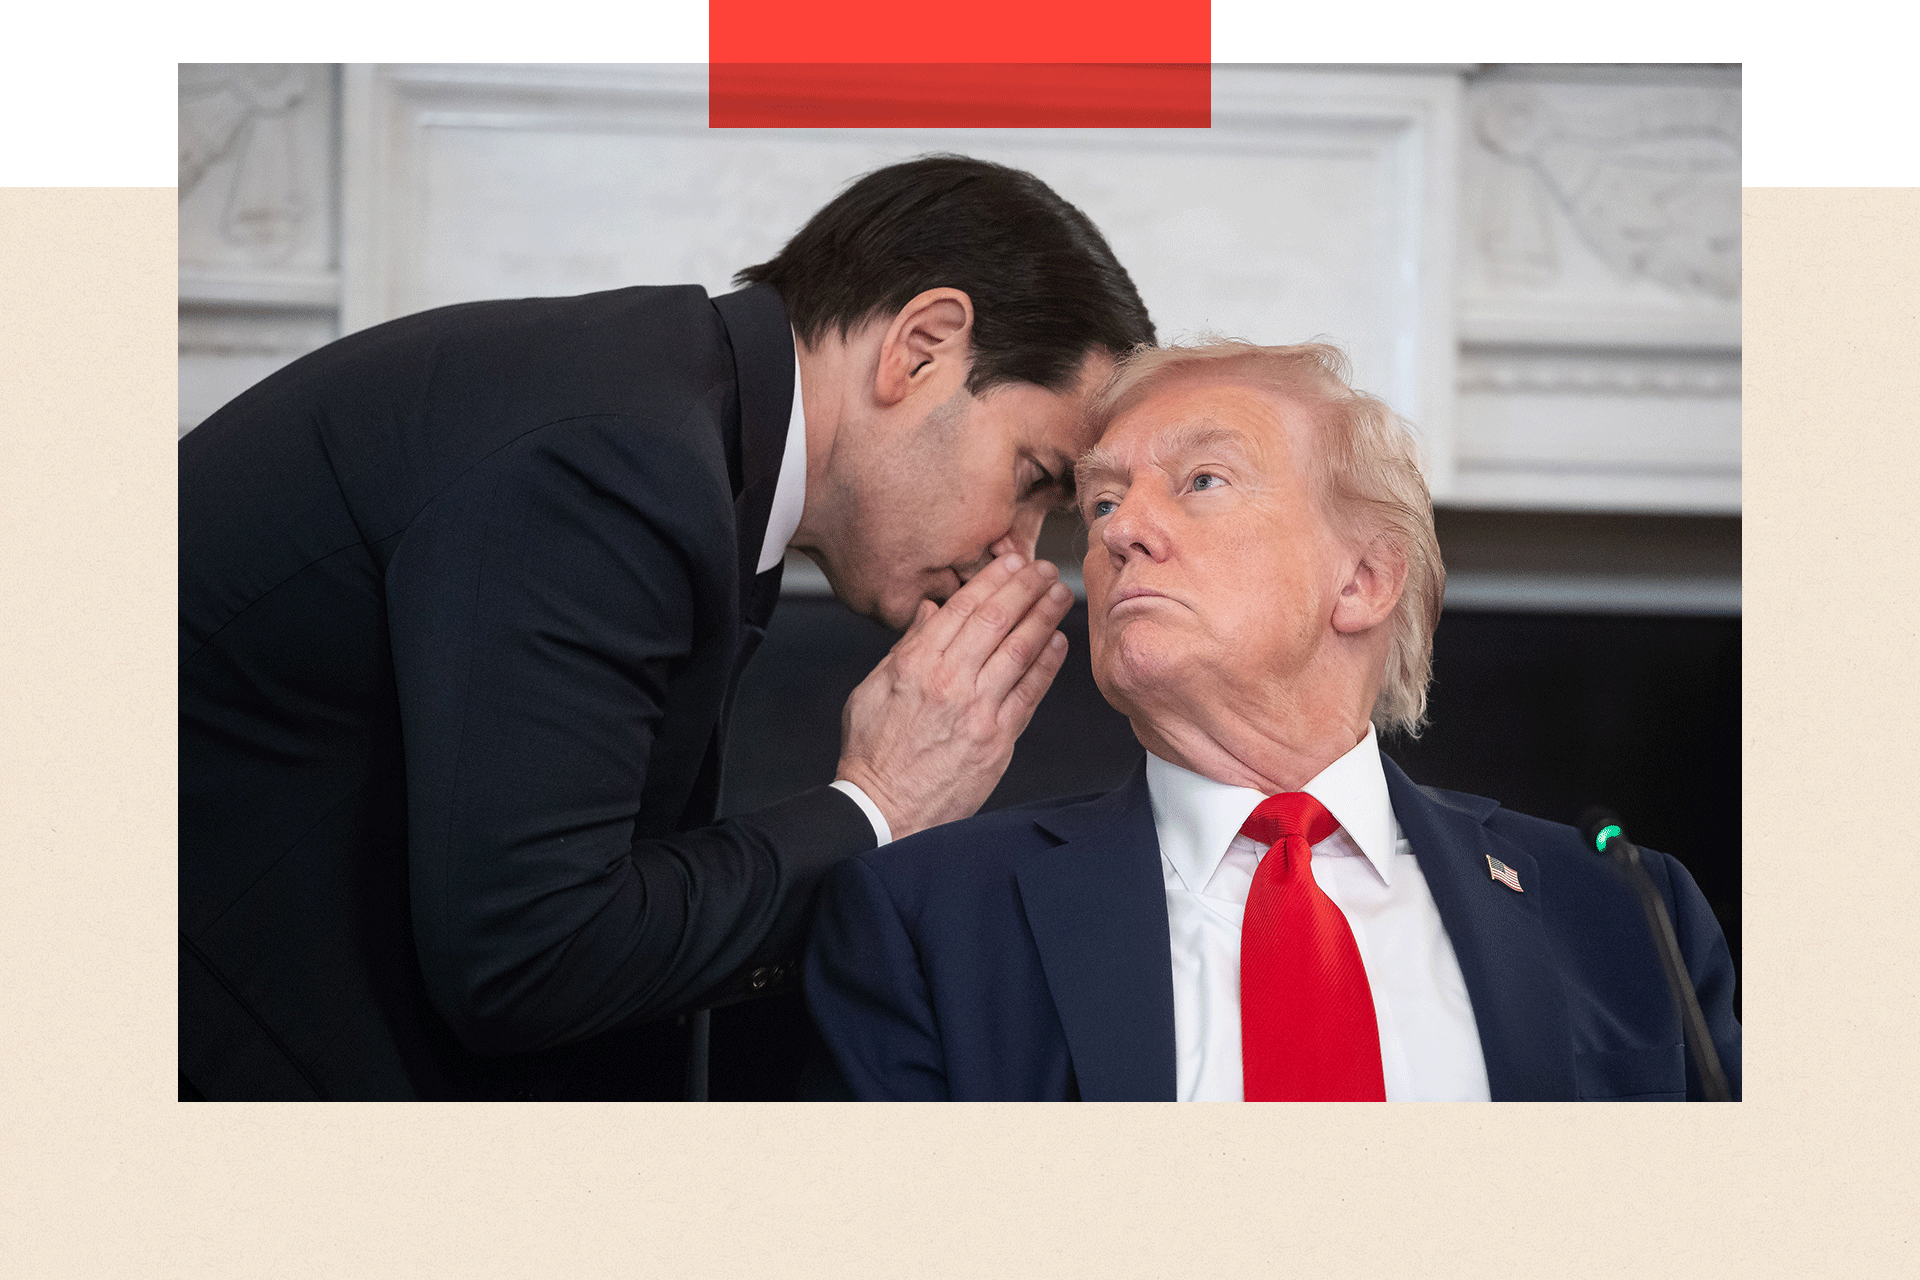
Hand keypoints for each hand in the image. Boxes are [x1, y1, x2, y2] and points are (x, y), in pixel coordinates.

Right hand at [835, 554, 1074, 840]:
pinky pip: (1029, 694)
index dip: (993, 581)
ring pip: (1020, 651)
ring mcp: (977, 711)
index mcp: (916, 665)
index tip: (1012, 562)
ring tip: (1059, 596)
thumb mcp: (873, 689)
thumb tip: (931, 612)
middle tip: (1045, 570)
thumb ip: (907, 647)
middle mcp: (949, 682)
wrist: (884, 809)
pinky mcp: (997, 740)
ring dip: (1044, 618)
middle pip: (997, 622)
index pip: (962, 609)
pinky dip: (1047, 666)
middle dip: (1026, 589)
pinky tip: (1058, 644)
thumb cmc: (874, 753)